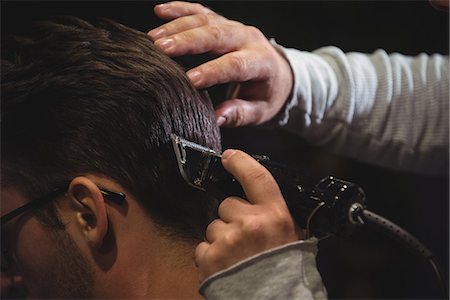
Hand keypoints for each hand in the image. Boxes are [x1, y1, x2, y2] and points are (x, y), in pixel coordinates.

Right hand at [148, 1, 293, 126]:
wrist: (277, 73)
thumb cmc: (267, 94)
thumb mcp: (260, 111)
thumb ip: (240, 114)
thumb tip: (217, 118)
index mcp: (261, 62)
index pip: (236, 64)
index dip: (213, 71)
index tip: (191, 79)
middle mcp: (248, 39)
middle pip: (217, 35)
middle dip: (188, 41)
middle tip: (162, 49)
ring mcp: (234, 27)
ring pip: (205, 20)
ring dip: (178, 27)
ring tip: (154, 38)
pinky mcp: (222, 22)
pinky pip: (200, 12)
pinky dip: (180, 9)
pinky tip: (160, 11)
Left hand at [193, 149, 302, 281]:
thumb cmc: (286, 273)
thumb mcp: (294, 237)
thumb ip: (277, 215)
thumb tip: (261, 198)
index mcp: (276, 216)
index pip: (257, 177)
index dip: (241, 163)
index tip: (230, 157)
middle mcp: (251, 224)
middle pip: (227, 204)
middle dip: (231, 217)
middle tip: (245, 238)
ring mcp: (228, 240)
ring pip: (213, 226)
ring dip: (221, 238)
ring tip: (237, 257)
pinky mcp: (210, 258)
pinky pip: (202, 246)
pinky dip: (210, 256)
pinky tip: (226, 266)